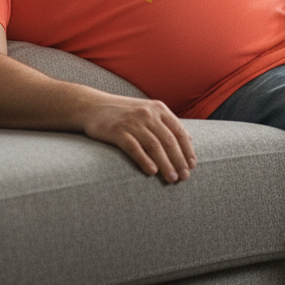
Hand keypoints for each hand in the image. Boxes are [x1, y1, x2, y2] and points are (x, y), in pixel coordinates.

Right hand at [81, 95, 196, 182]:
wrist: (92, 106)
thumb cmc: (123, 112)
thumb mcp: (147, 111)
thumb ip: (167, 123)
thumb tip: (189, 138)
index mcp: (158, 109)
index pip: (178, 131)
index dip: (187, 149)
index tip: (192, 165)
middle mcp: (147, 114)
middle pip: (168, 140)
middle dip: (179, 160)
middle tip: (184, 177)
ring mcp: (132, 122)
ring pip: (154, 146)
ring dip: (165, 164)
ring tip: (172, 178)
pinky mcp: (117, 131)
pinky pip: (134, 147)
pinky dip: (144, 160)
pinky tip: (152, 171)